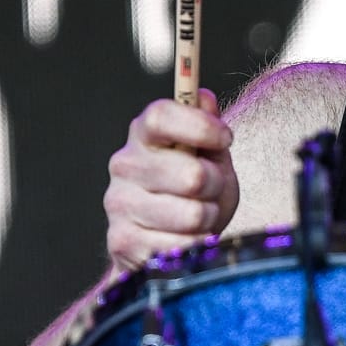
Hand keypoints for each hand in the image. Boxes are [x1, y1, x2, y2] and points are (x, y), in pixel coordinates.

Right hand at [104, 88, 239, 270]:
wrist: (164, 241)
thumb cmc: (190, 193)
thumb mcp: (208, 156)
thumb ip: (208, 128)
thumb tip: (205, 99)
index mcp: (144, 135)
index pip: (161, 117)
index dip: (199, 125)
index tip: (225, 137)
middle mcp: (125, 165)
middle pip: (191, 175)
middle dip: (215, 186)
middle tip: (210, 191)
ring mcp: (120, 204)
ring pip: (192, 215)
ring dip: (208, 219)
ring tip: (199, 217)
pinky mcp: (123, 241)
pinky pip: (181, 246)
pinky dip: (195, 246)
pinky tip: (186, 239)